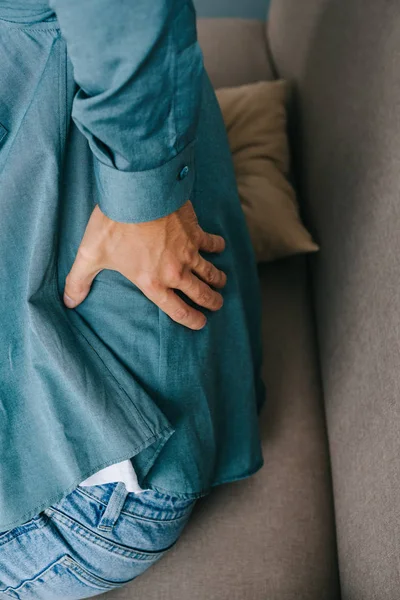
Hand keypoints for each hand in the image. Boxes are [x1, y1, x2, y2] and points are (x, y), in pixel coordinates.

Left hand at [63, 200, 226, 329]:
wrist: (136, 193)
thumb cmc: (113, 224)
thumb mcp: (91, 254)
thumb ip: (79, 280)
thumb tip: (68, 301)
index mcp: (152, 283)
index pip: (179, 311)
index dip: (193, 320)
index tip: (201, 323)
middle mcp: (175, 272)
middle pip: (201, 294)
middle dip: (212, 302)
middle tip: (216, 304)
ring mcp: (188, 252)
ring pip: (211, 272)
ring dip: (218, 279)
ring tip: (222, 283)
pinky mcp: (195, 232)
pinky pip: (212, 243)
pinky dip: (217, 246)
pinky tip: (219, 246)